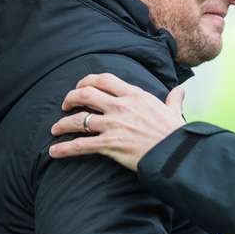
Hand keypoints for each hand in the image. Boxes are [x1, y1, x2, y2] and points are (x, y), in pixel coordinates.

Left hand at [48, 73, 185, 171]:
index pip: (104, 79)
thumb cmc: (175, 133)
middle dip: (70, 99)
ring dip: (62, 124)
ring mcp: (113, 125)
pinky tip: (54, 152)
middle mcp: (120, 106)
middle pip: (85, 94)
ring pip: (78, 120)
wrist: (176, 153)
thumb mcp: (174, 111)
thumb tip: (180, 90)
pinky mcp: (109, 144)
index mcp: (135, 95)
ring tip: (55, 129)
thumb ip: (173, 99)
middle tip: (65, 106)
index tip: (81, 86)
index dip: (87, 81)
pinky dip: (64, 149)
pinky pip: (80, 145)